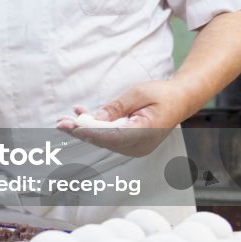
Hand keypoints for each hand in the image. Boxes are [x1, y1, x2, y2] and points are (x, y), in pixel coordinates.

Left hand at [56, 80, 187, 156]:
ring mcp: (134, 147)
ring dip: (84, 128)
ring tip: (64, 119)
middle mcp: (139, 146)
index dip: (90, 132)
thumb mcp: (138, 94)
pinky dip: (94, 127)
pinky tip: (81, 116)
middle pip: (104, 140)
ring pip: (103, 139)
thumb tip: (94, 119)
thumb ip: (116, 108)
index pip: (112, 136)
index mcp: (145, 134)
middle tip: (60, 123)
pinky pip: (108, 137)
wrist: (180, 100)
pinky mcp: (130, 144)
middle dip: (80, 131)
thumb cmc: (162, 95)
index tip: (73, 127)